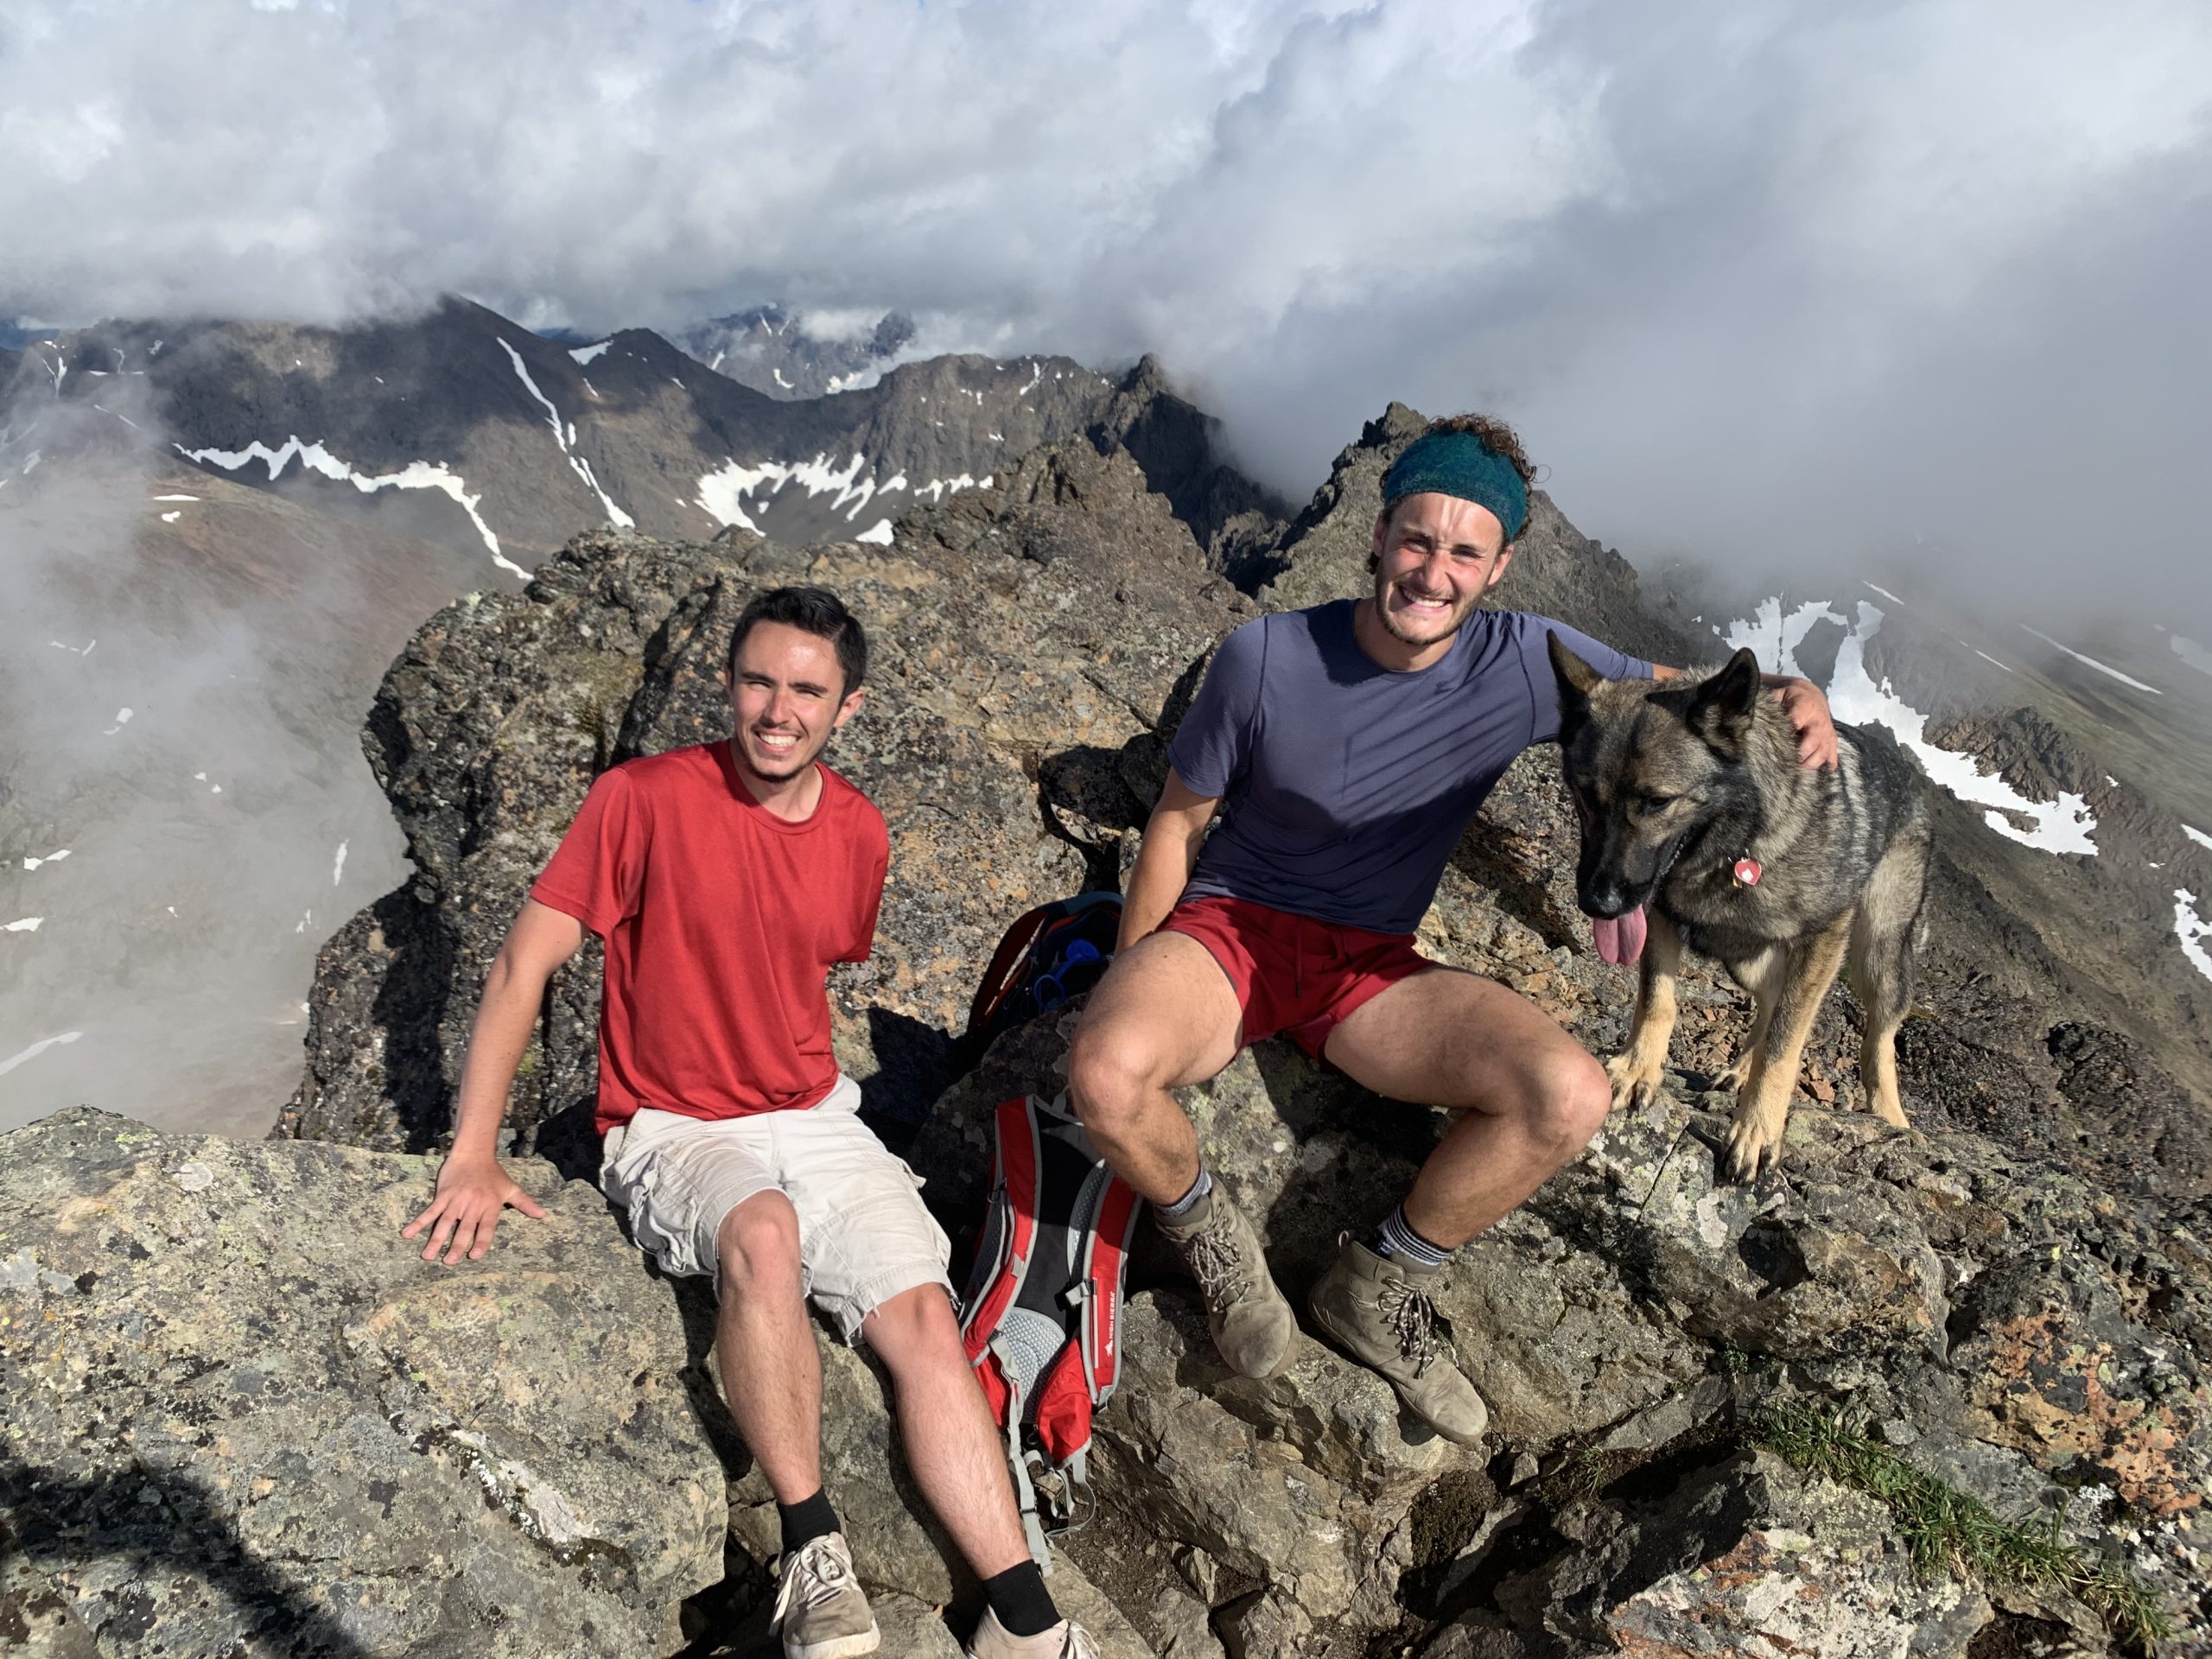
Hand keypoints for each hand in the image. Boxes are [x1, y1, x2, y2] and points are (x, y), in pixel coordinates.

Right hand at [402, 1152, 547, 1263]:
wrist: (474, 1153)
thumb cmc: (493, 1173)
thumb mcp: (511, 1188)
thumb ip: (525, 1204)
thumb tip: (543, 1215)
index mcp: (490, 1206)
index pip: (486, 1227)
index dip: (481, 1241)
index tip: (474, 1256)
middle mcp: (473, 1205)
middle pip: (464, 1229)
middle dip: (456, 1246)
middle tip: (449, 1262)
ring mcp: (456, 1200)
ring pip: (445, 1223)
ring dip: (435, 1240)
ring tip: (427, 1256)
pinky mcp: (443, 1195)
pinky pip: (430, 1211)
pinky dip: (418, 1223)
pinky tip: (407, 1234)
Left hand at [1772, 678, 1837, 769]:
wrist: (1812, 696)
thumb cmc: (1789, 697)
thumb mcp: (1778, 694)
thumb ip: (1768, 704)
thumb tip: (1750, 715)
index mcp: (1804, 706)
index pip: (1797, 720)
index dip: (1789, 733)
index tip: (1780, 745)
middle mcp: (1818, 721)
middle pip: (1812, 742)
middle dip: (1800, 755)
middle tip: (1786, 764)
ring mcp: (1828, 733)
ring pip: (1823, 752)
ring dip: (1810, 764)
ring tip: (1796, 771)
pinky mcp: (1832, 741)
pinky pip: (1833, 757)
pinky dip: (1826, 767)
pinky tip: (1816, 776)